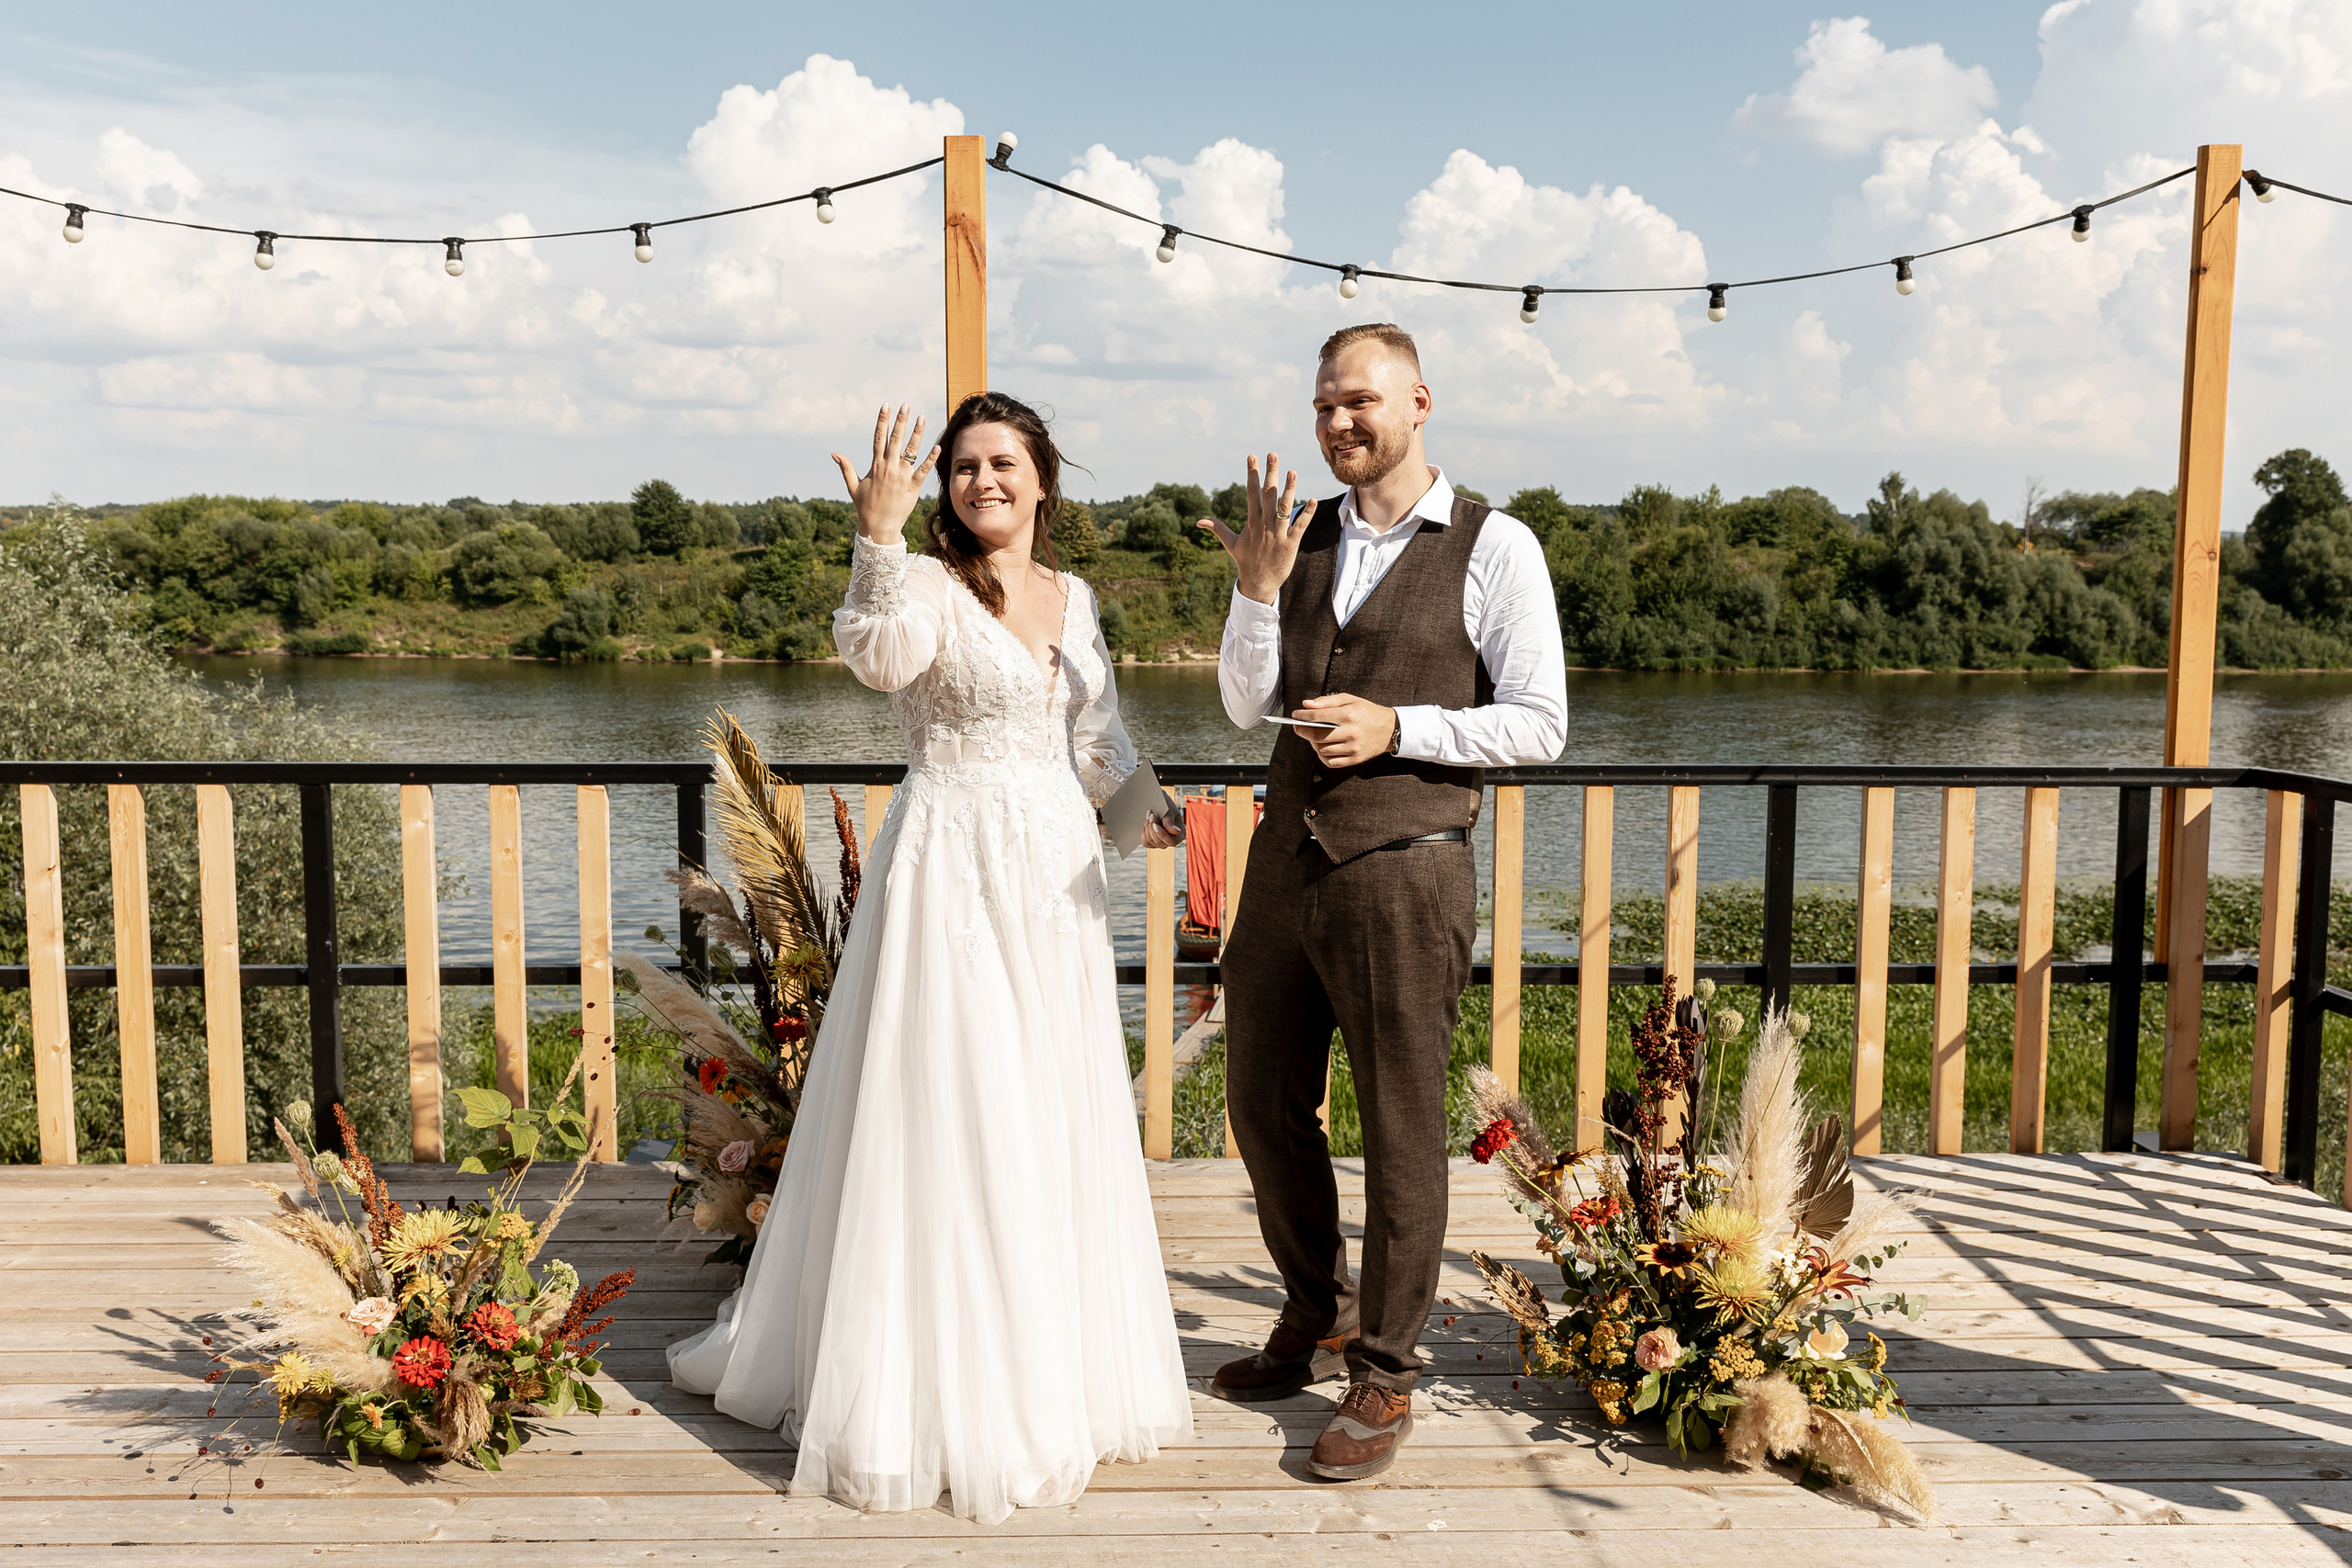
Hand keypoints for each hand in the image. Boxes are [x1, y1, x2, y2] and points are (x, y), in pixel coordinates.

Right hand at [832, 404, 939, 545]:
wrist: (879, 526)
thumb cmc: (866, 507)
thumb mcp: (853, 486)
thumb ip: (846, 468)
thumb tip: (834, 453)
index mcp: (875, 465)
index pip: (878, 438)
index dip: (882, 421)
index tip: (885, 406)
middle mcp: (889, 468)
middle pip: (895, 439)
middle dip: (900, 421)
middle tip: (905, 405)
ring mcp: (901, 476)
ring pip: (910, 451)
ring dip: (917, 433)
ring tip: (922, 418)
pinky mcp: (913, 486)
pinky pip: (923, 470)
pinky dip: (930, 459)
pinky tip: (936, 446)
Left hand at [1140, 808, 1185, 849]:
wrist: (1157, 803)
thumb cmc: (1165, 805)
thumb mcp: (1169, 811)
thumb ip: (1170, 822)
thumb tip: (1176, 831)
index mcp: (1180, 834)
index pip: (1172, 841)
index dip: (1162, 835)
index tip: (1155, 824)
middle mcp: (1171, 841)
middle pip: (1159, 842)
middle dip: (1152, 828)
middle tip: (1151, 815)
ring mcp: (1162, 843)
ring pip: (1150, 841)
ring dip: (1147, 828)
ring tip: (1149, 815)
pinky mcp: (1152, 843)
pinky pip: (1145, 842)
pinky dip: (1143, 832)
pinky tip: (1146, 823)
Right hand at [1196, 452, 1313, 604]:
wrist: (1258, 584)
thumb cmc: (1246, 561)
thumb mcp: (1230, 543)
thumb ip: (1217, 528)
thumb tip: (1199, 520)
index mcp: (1251, 522)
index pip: (1250, 493)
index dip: (1251, 474)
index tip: (1252, 457)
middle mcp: (1264, 525)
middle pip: (1267, 495)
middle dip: (1270, 474)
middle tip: (1272, 454)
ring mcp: (1277, 534)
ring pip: (1285, 508)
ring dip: (1289, 490)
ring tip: (1293, 472)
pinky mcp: (1290, 544)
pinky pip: (1300, 526)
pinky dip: (1307, 514)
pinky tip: (1312, 500)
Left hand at [1298, 693, 1397, 768]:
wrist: (1390, 729)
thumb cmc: (1368, 712)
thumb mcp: (1349, 700)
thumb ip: (1326, 701)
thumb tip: (1306, 705)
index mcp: (1348, 715)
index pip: (1317, 717)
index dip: (1302, 717)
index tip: (1295, 715)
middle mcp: (1350, 732)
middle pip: (1316, 736)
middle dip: (1303, 731)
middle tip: (1299, 727)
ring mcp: (1353, 748)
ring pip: (1322, 750)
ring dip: (1314, 743)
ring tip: (1315, 736)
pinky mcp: (1355, 759)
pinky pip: (1331, 762)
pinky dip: (1323, 756)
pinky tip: (1324, 747)